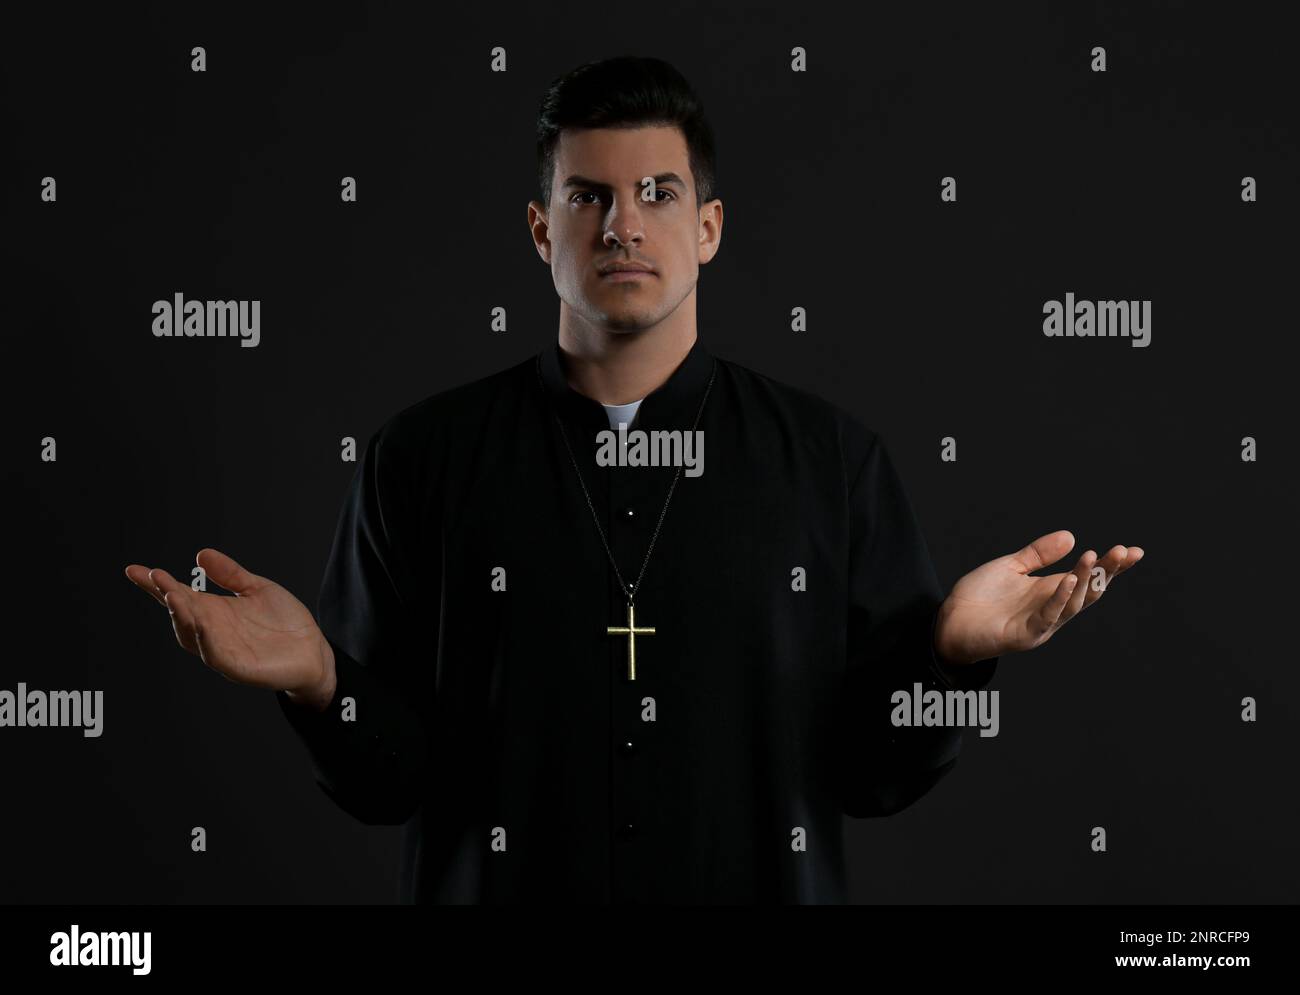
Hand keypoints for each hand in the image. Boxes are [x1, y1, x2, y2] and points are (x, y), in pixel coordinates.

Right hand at [125, 548, 336, 710]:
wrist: (314, 652)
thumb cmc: (283, 623)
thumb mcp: (257, 589)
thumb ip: (231, 574)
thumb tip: (201, 554)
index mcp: (214, 612)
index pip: (180, 596)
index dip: (157, 585)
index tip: (135, 570)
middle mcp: (212, 632)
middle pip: (181, 614)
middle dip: (168, 596)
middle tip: (157, 577)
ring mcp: (223, 651)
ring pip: (193, 636)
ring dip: (181, 617)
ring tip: (174, 596)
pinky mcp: (239, 668)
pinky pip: (217, 656)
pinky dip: (206, 641)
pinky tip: (201, 625)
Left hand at [934, 530, 1143, 664]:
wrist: (949, 621)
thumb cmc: (980, 597)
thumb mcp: (1011, 567)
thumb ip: (1039, 554)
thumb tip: (1071, 537)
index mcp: (1051, 591)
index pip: (1089, 577)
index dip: (1111, 566)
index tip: (1133, 551)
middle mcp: (1052, 608)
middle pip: (1090, 591)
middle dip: (1108, 572)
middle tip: (1124, 552)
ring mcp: (1042, 624)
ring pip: (1074, 604)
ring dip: (1086, 581)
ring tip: (1094, 558)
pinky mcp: (1026, 635)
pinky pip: (1049, 616)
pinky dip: (1060, 599)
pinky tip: (1069, 580)